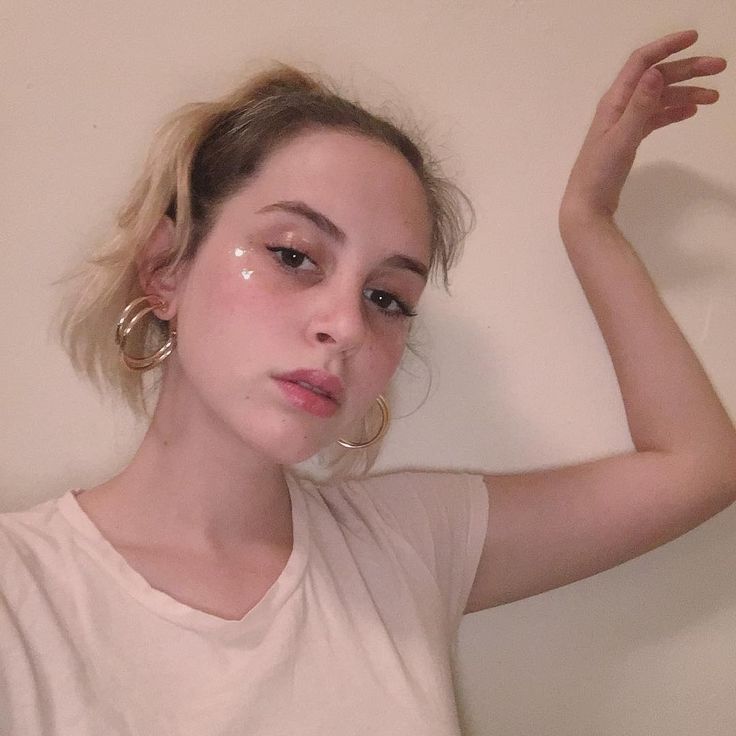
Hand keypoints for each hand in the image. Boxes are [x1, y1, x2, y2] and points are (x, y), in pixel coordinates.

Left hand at [560, 30, 725, 233]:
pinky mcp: (629, 140)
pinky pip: (655, 118)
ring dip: (686, 94)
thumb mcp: (621, 138)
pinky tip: (691, 112)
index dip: (667, 46)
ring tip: (714, 97)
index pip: (642, 62)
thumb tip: (655, 73)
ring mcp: (624, 123)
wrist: (588, 205)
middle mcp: (619, 107)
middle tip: (720, 68)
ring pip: (659, 99)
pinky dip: (673, 112)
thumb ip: (639, 106)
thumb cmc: (599, 173)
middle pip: (657, 79)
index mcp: (614, 101)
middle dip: (688, 70)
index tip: (695, 38)